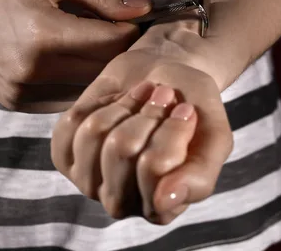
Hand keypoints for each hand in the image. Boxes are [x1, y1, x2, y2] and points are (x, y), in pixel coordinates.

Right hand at [0, 0, 151, 112]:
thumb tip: (144, 9)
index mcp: (45, 34)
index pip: (113, 43)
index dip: (133, 31)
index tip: (135, 20)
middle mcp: (34, 71)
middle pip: (105, 70)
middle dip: (122, 52)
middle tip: (122, 33)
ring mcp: (24, 93)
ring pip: (89, 89)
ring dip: (102, 70)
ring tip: (96, 47)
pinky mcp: (18, 104)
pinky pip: (67, 100)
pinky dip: (79, 84)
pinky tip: (73, 62)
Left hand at [51, 43, 232, 224]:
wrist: (165, 73)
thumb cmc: (192, 105)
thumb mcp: (215, 135)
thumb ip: (200, 174)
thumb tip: (164, 202)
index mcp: (164, 207)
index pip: (155, 166)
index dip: (171, 129)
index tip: (186, 110)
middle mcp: (125, 202)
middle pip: (121, 150)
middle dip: (145, 113)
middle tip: (164, 97)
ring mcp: (90, 182)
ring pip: (94, 134)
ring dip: (124, 105)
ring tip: (143, 96)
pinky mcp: (65, 157)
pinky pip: (71, 124)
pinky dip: (98, 103)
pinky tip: (118, 103)